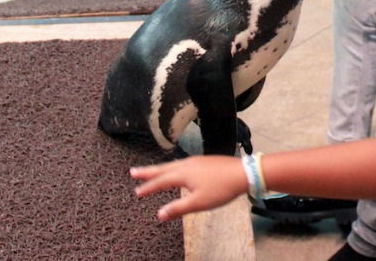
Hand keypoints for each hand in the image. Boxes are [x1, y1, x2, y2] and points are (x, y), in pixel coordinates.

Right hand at [131, 156, 247, 220]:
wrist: (243, 173)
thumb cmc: (222, 188)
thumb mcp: (199, 203)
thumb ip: (178, 208)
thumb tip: (160, 214)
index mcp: (183, 174)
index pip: (160, 182)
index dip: (148, 188)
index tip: (137, 193)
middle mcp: (186, 164)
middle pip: (162, 169)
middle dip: (147, 172)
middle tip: (133, 172)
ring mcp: (195, 161)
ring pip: (172, 165)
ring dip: (159, 169)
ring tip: (150, 171)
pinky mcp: (203, 161)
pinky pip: (181, 163)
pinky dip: (172, 167)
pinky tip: (176, 170)